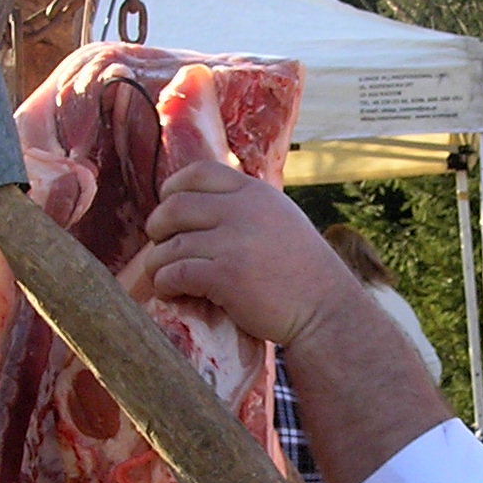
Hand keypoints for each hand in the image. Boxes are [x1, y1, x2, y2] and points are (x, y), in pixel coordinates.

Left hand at [145, 161, 365, 347]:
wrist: (325, 309)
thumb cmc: (303, 272)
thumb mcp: (280, 220)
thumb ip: (247, 207)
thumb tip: (203, 203)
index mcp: (256, 192)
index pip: (198, 172)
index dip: (173, 189)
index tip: (168, 207)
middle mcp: (243, 210)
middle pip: (175, 206)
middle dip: (158, 227)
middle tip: (161, 246)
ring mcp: (233, 242)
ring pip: (169, 245)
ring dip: (156, 263)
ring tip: (162, 275)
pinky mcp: (224, 276)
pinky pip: (175, 273)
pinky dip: (165, 283)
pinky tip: (171, 292)